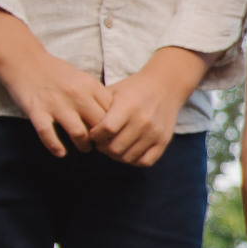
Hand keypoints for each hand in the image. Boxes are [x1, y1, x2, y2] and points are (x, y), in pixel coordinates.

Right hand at [0, 48, 112, 157]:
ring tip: (84, 148)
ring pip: (79, 133)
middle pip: (99, 125)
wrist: (23, 59)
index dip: (116, 127)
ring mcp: (55, 103)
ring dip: (83, 146)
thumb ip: (97, 96)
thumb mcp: (83, 79)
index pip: (112, 112)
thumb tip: (114, 117)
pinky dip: (55, 146)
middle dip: (103, 139)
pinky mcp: (36, 110)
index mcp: (90, 86)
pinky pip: (48, 134)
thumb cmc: (56, 72)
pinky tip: (61, 152)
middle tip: (101, 146)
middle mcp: (76, 95)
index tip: (114, 134)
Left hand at [88, 50, 205, 166]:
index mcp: (128, 106)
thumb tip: (82, 129)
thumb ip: (97, 108)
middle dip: (103, 148)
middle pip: (115, 148)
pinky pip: (145, 161)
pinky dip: (134, 160)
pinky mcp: (164, 140)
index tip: (93, 133)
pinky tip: (128, 151)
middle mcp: (143, 120)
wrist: (164, 86)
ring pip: (128, 157)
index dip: (95, 135)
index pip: (106, 129)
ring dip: (116, 155)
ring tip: (113, 145)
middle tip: (101, 142)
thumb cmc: (132, 90)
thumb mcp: (113, 92)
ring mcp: (155, 132)